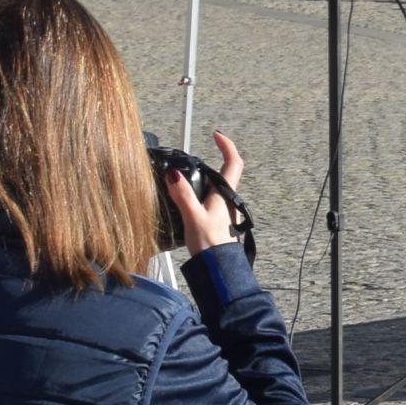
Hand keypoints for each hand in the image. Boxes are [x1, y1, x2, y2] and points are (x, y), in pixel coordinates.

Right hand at [163, 131, 242, 255]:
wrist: (217, 269)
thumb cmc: (210, 245)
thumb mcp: (192, 216)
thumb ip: (183, 195)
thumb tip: (173, 174)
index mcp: (225, 194)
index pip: (233, 163)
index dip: (227, 146)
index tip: (216, 135)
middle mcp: (228, 200)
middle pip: (225, 174)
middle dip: (213, 161)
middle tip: (197, 154)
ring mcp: (224, 211)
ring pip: (217, 188)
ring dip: (205, 179)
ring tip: (185, 176)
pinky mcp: (217, 221)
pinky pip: (210, 201)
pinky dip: (200, 194)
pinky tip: (186, 201)